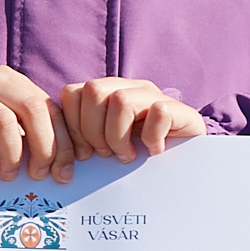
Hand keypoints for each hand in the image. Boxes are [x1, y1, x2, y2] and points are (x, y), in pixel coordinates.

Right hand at [0, 66, 75, 179]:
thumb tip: (67, 167)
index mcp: (10, 79)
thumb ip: (32, 134)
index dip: (63, 142)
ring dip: (12, 154)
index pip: (48, 107)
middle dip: (43, 147)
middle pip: (30, 108)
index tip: (64, 173)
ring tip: (7, 175)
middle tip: (38, 175)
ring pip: (2, 120)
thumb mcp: (3, 124)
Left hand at [61, 75, 209, 161]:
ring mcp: (155, 96)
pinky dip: (152, 136)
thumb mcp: (107, 146)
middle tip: (107, 153)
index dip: (72, 125)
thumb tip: (60, 156)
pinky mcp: (180, 109)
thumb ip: (86, 140)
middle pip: (93, 90)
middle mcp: (129, 88)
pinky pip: (158, 112)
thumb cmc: (140, 156)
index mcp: (106, 93)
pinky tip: (155, 151)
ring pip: (120, 100)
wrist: (189, 162)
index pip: (71, 93)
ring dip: (119, 135)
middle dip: (93, 130)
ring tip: (128, 155)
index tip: (84, 153)